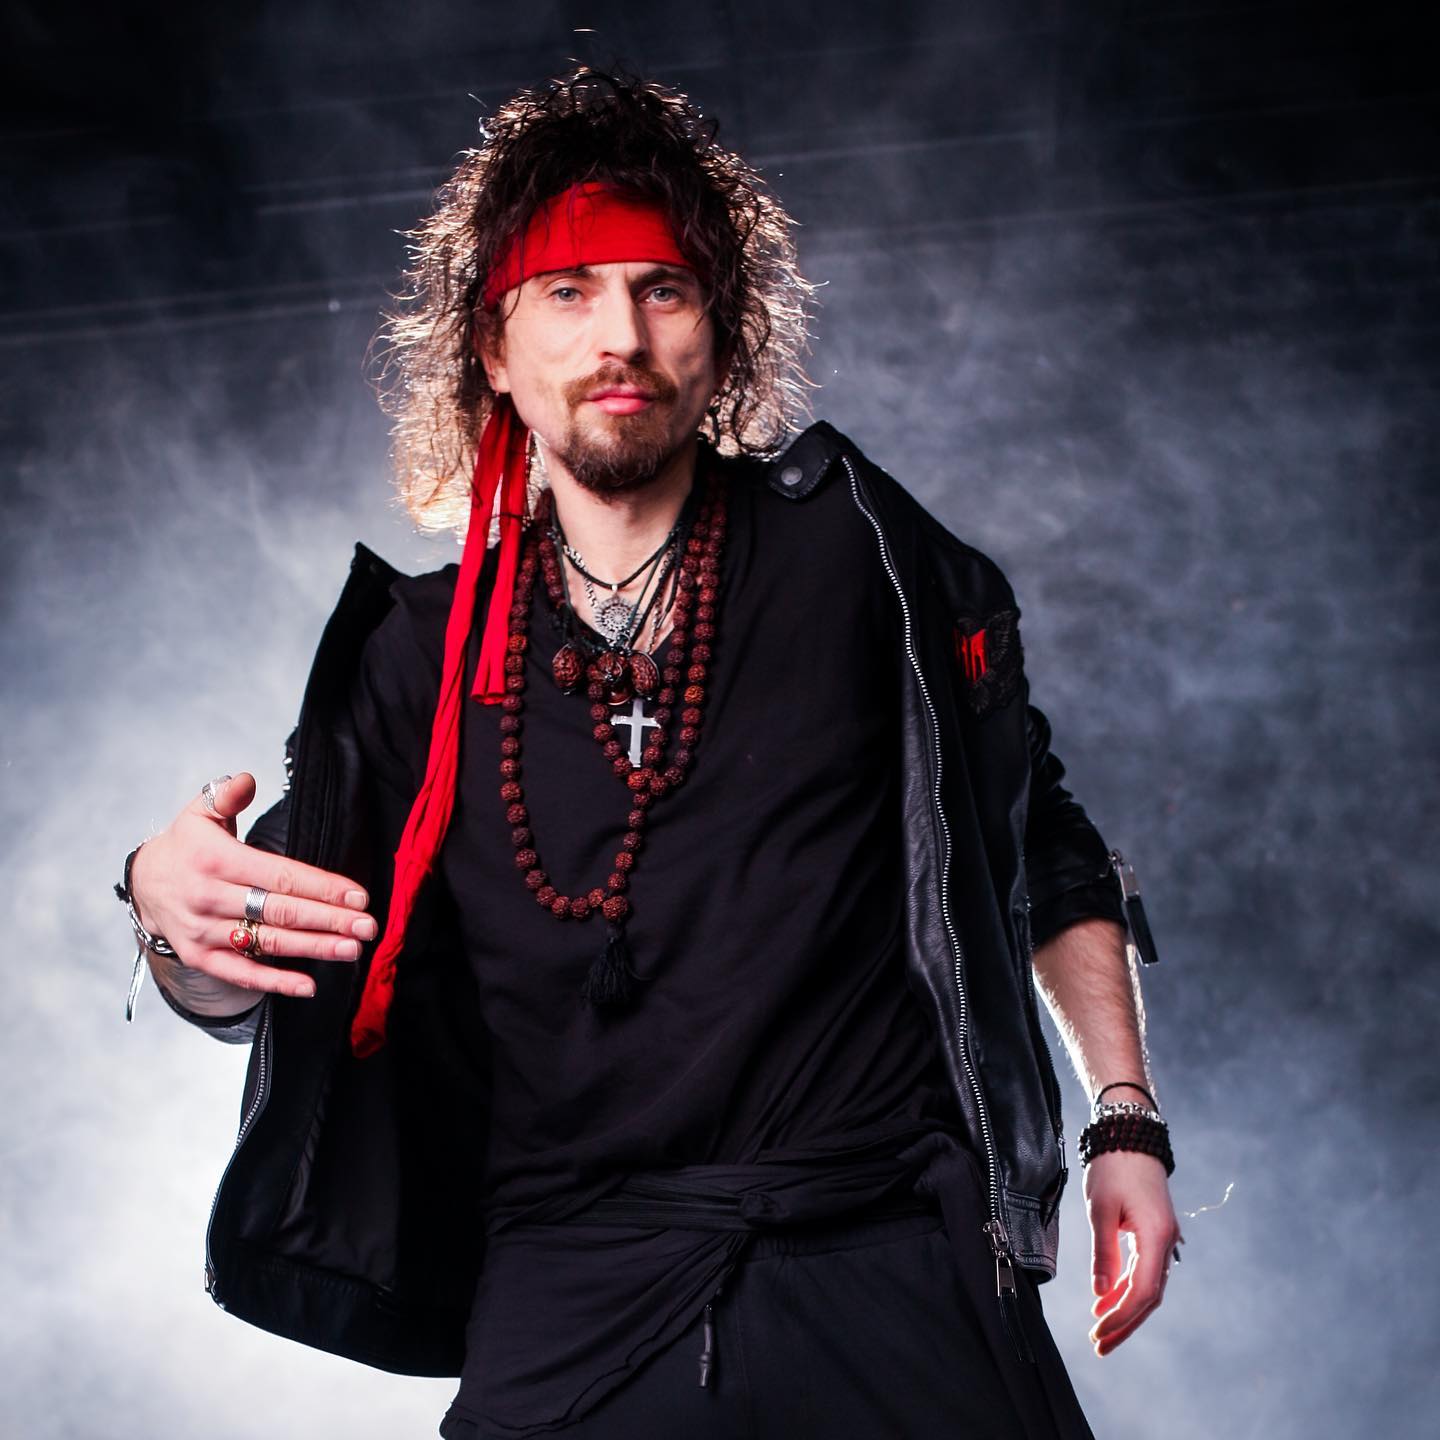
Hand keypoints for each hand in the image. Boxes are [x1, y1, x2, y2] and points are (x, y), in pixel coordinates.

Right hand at [130, 773, 375, 1005]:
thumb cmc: (186, 845)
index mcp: (216, 860)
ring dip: (313, 948)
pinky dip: (275, 982)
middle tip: (367, 926)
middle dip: (328, 920)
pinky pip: (240, 973)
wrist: (143, 883)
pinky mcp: (199, 957)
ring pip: (267, 942)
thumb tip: (246, 779)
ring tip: (351, 949)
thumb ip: (226, 795)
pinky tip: (308, 985)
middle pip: (280, 911)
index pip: (280, 875)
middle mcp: (209, 897)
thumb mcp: (200, 812)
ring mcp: (203, 931)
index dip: (321, 887)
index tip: (358, 896)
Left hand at [1084, 1150, 1182, 1356]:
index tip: (1097, 1332)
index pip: (1141, 1291)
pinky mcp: (1154, 1233)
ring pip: (1148, 1286)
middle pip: (1149, 1297)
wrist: (1130, 1134)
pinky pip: (1144, 1270)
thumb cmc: (1114, 1167)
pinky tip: (1107, 1301)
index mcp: (1156, 1237)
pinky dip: (1126, 1287)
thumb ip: (1103, 1253)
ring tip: (1100, 1329)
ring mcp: (1163, 1239)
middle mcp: (1166, 1243)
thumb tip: (1101, 1294)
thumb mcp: (1101, 1209)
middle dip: (1125, 1323)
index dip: (1120, 1317)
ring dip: (1125, 1309)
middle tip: (1100, 1346)